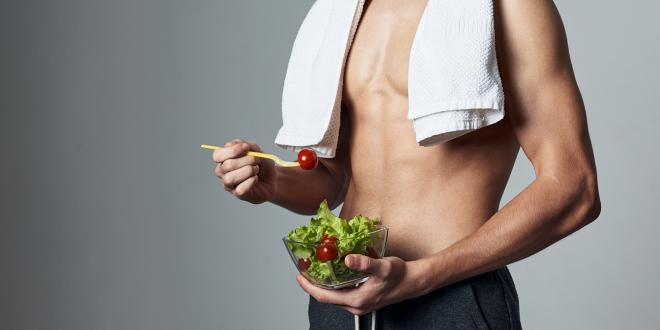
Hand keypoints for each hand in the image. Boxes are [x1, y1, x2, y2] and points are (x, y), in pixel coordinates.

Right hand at [213, 139, 275, 203]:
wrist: (273, 178)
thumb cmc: (262, 165)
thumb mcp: (257, 150)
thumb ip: (247, 146)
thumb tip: (239, 145)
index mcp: (224, 160)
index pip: (217, 155)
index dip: (231, 150)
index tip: (246, 147)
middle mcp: (224, 173)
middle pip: (226, 166)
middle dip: (245, 160)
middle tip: (256, 160)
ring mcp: (230, 185)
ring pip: (230, 179)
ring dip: (247, 171)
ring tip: (256, 169)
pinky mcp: (238, 194)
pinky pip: (240, 189)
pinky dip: (250, 182)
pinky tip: (255, 178)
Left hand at [296, 255, 425, 314]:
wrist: (412, 281)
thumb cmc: (399, 274)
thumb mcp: (382, 266)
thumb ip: (364, 263)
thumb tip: (348, 259)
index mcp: (357, 300)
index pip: (325, 296)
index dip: (309, 286)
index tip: (299, 275)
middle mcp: (356, 305)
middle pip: (327, 297)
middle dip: (313, 284)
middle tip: (304, 270)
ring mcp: (359, 304)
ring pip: (334, 296)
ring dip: (323, 285)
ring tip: (315, 271)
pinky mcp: (362, 299)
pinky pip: (342, 294)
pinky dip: (333, 285)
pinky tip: (332, 274)